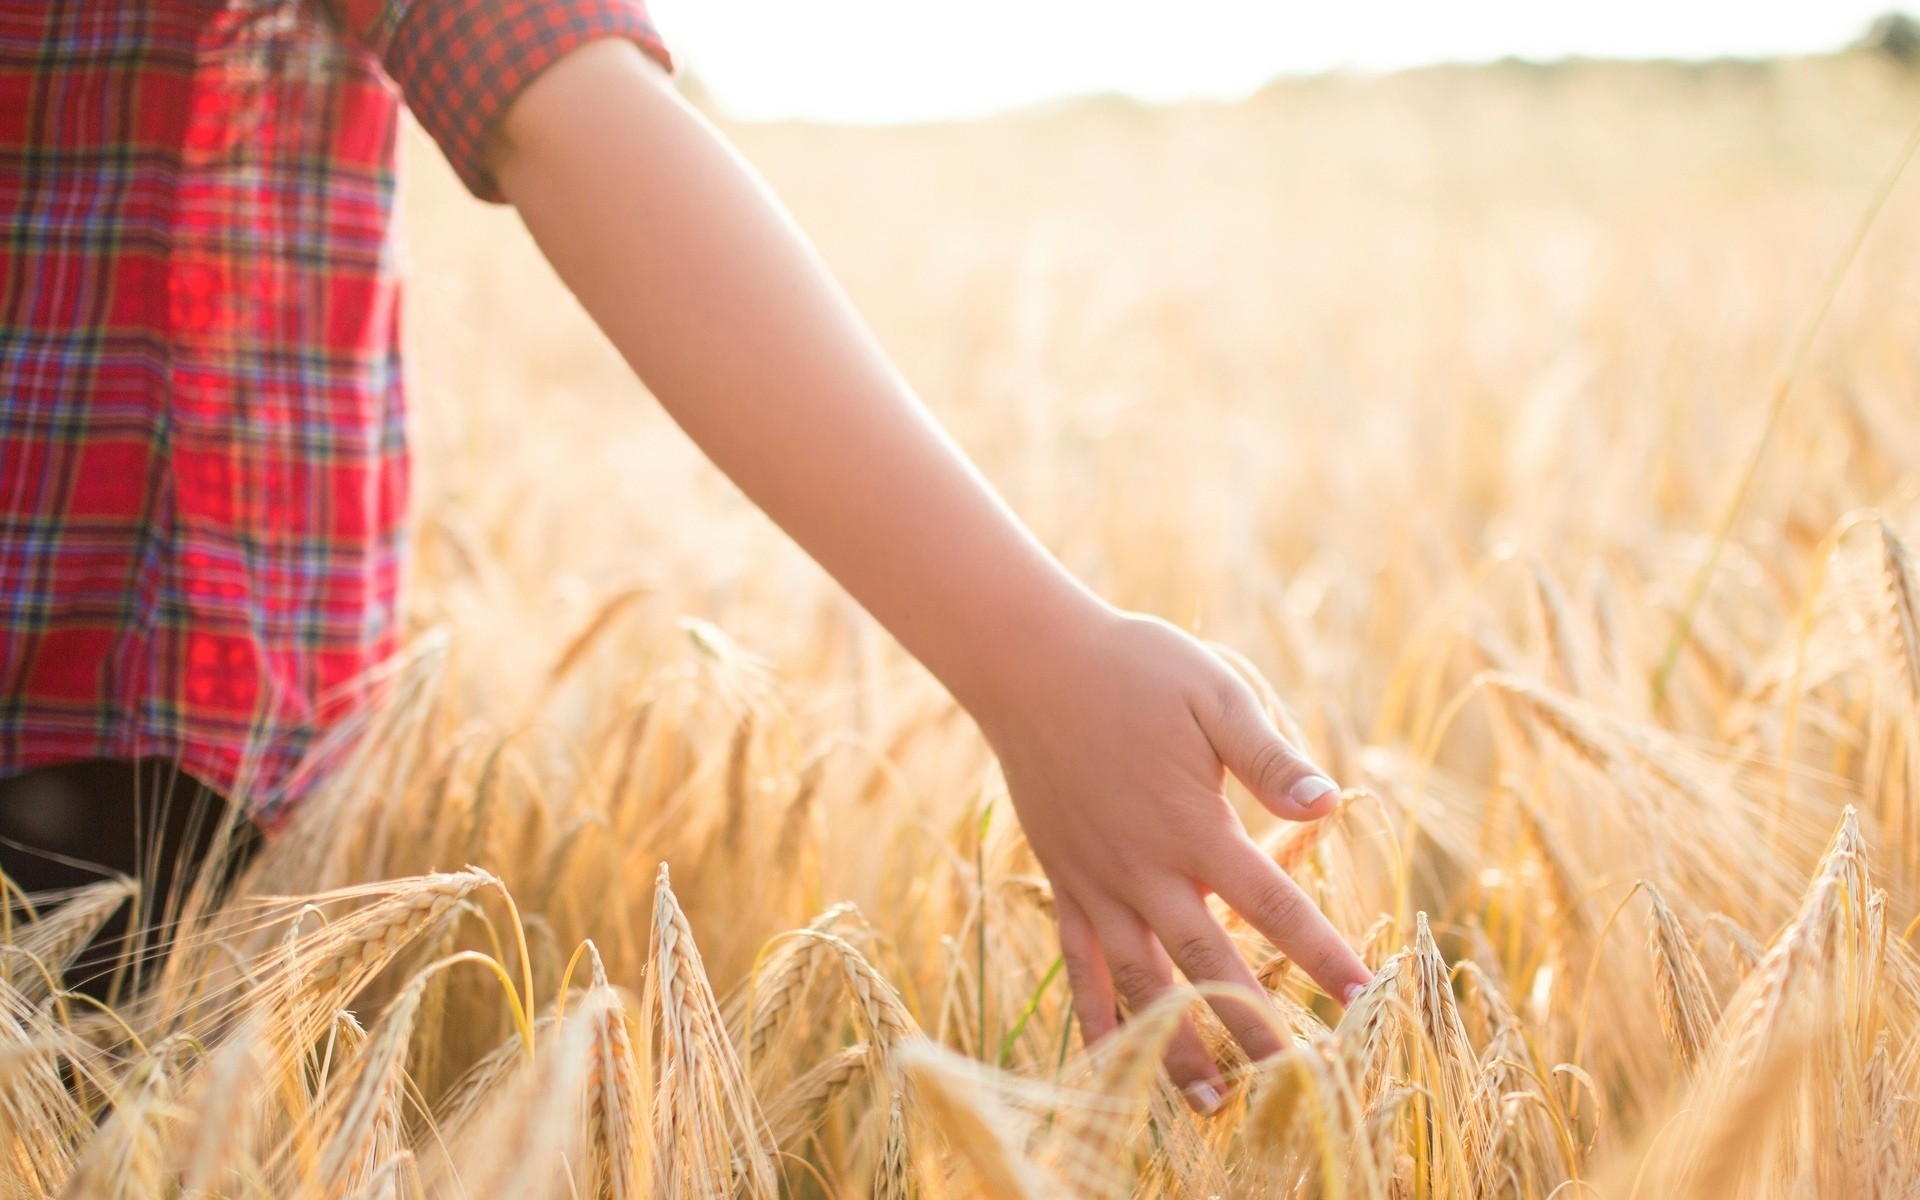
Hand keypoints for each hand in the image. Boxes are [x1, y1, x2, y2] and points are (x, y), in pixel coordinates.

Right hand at [974, 610, 1370, 1111]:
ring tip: (1211, 1102)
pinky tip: (1110, 1063)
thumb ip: (1268, 758)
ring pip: (1140, 984)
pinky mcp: (1064, 885)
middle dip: (1257, 1026)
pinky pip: (1078, 967)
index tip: (1365, 997)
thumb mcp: (1213, 695)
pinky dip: (1095, 1018)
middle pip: (1209, 963)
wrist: (1033, 664)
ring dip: (1176, 1045)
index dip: (1322, 953)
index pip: (1272, 904)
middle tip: (1300, 1083)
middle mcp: (1144, 870)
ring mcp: (1097, 885)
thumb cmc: (1135, 670)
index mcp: (1193, 827)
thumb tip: (1330, 806)